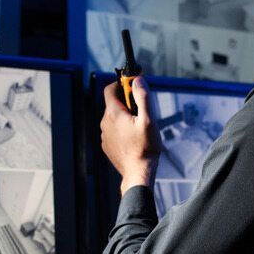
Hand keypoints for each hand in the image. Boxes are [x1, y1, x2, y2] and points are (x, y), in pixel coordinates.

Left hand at [101, 77, 161, 194]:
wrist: (138, 173)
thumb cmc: (145, 148)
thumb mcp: (148, 119)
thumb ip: (142, 97)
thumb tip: (137, 80)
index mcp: (113, 113)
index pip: (110, 89)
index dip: (121, 83)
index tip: (133, 84)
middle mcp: (105, 122)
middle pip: (114, 103)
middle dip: (127, 102)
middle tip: (142, 110)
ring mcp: (105, 134)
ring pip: (114, 118)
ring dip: (125, 117)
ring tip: (140, 127)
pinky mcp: (107, 144)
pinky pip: (114, 130)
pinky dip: (122, 129)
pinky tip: (134, 138)